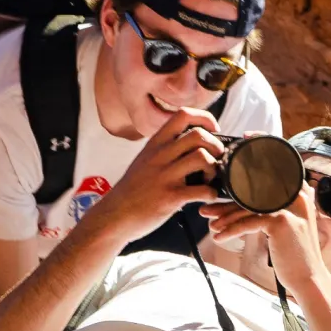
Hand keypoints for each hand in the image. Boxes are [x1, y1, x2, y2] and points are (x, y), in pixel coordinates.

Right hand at [78, 103, 223, 239]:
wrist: (114, 215)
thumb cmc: (132, 191)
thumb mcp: (144, 160)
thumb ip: (164, 150)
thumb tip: (190, 144)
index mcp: (155, 144)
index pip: (183, 115)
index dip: (204, 118)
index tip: (213, 130)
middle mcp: (160, 156)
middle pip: (198, 135)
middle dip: (216, 145)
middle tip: (216, 158)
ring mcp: (166, 176)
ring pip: (202, 157)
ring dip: (214, 168)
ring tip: (209, 178)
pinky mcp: (171, 198)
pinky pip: (202, 190)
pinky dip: (211, 193)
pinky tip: (206, 197)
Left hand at [204, 186, 330, 301]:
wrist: (307, 277)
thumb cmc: (293, 255)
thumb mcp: (285, 226)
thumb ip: (270, 211)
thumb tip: (241, 206)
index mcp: (297, 194)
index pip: (261, 189)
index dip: (238, 195)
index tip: (219, 203)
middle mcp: (295, 196)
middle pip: (252, 197)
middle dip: (226, 205)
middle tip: (207, 212)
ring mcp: (288, 208)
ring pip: (247, 209)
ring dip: (225, 219)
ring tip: (211, 227)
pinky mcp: (280, 222)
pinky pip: (247, 223)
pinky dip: (231, 231)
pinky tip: (219, 238)